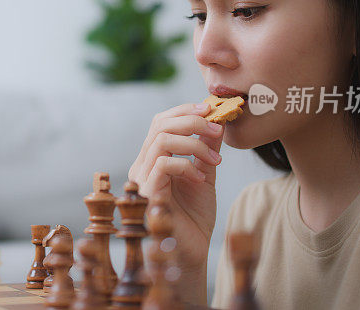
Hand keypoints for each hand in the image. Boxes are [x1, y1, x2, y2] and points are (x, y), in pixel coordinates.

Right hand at [128, 101, 223, 271]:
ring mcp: (141, 180)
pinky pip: (163, 165)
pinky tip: (202, 178)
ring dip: (194, 143)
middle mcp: (142, 166)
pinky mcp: (147, 194)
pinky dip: (187, 165)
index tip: (211, 109)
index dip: (185, 110)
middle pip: (159, 125)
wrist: (192, 251)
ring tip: (215, 158)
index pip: (161, 122)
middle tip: (217, 128)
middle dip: (191, 120)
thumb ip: (207, 149)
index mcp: (153, 158)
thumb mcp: (205, 174)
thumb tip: (217, 122)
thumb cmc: (194, 216)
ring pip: (161, 141)